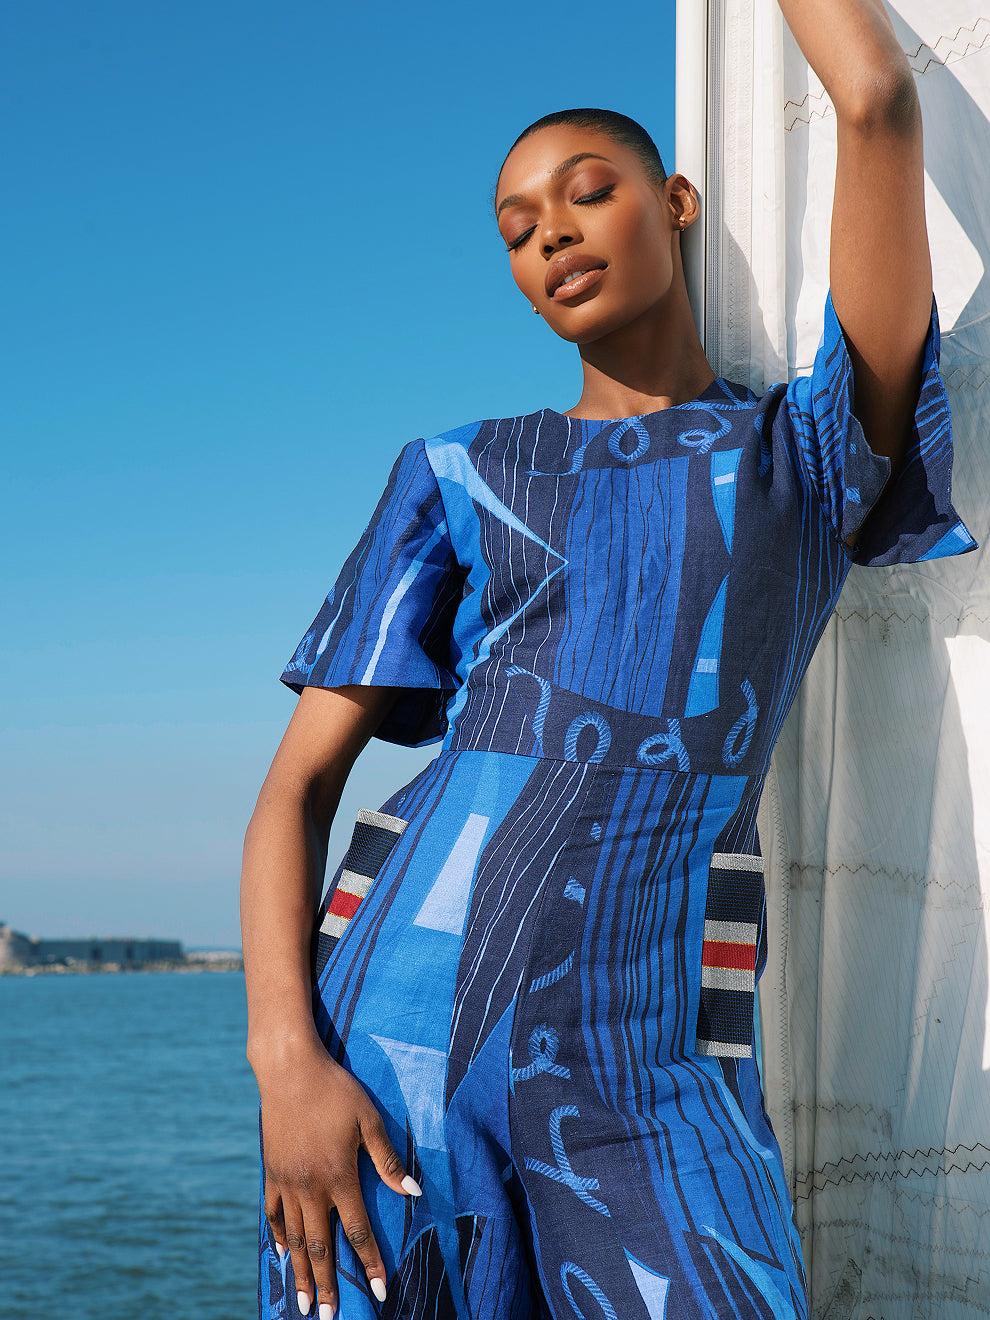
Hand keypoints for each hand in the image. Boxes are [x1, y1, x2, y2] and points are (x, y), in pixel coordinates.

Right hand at [258, 1039, 421, 1315]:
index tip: (380, 1291)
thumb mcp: (369, 1119)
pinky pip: (273, 1213)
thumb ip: (387, 1158)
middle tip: (328, 1317)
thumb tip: (413, 1191)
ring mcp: (287, 1182)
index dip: (371, 1263)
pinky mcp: (271, 1172)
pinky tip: (283, 1254)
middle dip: (328, 1284)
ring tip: (304, 1301)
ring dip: (301, 1272)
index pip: (358, 1231)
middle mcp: (311, 1187)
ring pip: (294, 1237)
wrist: (290, 1070)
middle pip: (321, 1246)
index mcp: (339, 1176)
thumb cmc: (336, 1091)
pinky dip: (278, 1236)